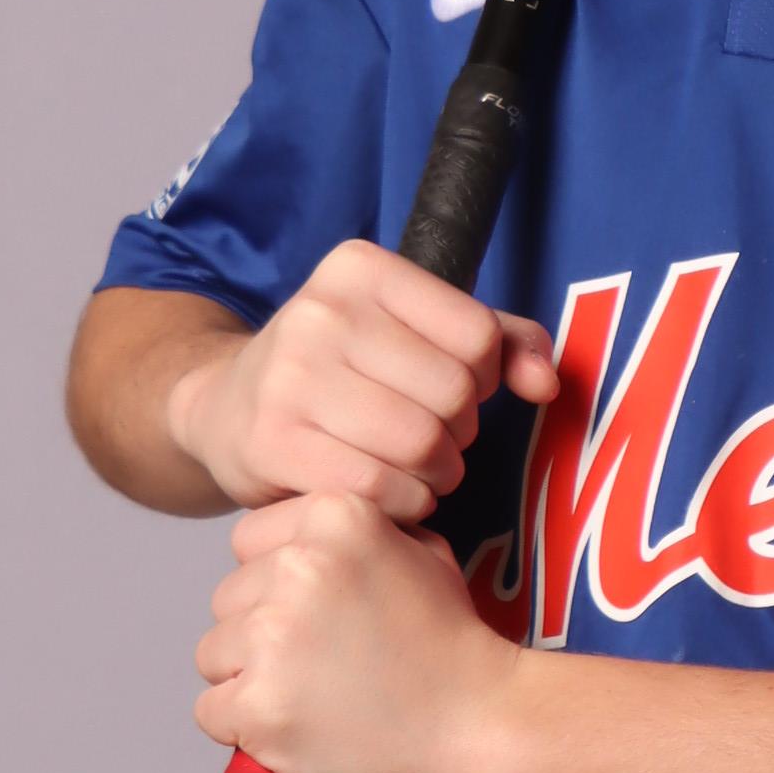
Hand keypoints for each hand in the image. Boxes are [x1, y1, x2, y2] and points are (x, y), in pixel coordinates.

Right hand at [163, 239, 557, 516]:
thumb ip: (501, 341)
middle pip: (453, 395)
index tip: (455, 390)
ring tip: (416, 469)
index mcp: (361, 268)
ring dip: (436, 474)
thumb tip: (546, 383)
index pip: (478, 336)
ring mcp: (289, 377)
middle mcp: (320, 312)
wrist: (227, 407)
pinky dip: (403, 504)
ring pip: (420, 445)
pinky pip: (379, 489)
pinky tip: (388, 494)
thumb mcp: (416, 330)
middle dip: (459, 433)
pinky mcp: (272, 442)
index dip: (485, 379)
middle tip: (433, 440)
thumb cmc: (342, 369)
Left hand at [195, 490, 523, 772]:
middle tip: (325, 665)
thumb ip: (355, 534)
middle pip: (226, 601)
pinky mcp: (260, 705)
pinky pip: (212, 712)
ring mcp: (274, 638)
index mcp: (334, 517)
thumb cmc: (451, 645)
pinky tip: (299, 729)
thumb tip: (299, 541)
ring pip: (213, 656)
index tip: (320, 615)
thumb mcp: (420, 552)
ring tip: (315, 699)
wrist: (481, 723)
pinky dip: (246, 729)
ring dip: (250, 681)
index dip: (276, 583)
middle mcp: (297, 566)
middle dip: (261, 634)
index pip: (247, 542)